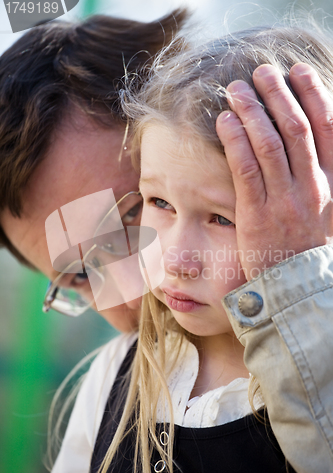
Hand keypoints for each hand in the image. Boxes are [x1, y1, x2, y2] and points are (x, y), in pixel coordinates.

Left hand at [216, 63, 332, 280]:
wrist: (296, 287)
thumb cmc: (307, 247)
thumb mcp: (328, 211)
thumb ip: (323, 177)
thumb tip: (310, 144)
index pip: (329, 128)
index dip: (314, 94)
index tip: (300, 71)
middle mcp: (312, 187)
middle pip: (296, 128)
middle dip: (279, 94)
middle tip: (263, 71)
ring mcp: (285, 200)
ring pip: (269, 143)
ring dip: (252, 110)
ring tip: (236, 89)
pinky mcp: (257, 214)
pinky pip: (246, 169)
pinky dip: (235, 140)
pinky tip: (224, 121)